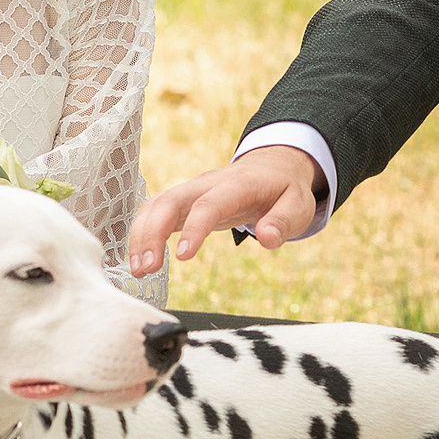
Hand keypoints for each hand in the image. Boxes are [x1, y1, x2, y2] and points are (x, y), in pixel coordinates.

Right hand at [127, 145, 322, 273]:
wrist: (272, 167)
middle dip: (152, 233)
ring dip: (142, 235)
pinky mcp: (184, 201)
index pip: (209, 203)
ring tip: (139, 271)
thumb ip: (283, 221)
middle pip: (170, 201)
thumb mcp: (298, 204)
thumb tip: (267, 239)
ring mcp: (192, 190)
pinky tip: (139, 259)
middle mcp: (207, 184)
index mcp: (237, 184)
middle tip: (146, 269)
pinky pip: (155, 211)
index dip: (193, 228)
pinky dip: (142, 232)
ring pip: (156, 205)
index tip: (182, 256)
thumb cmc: (285, 190)